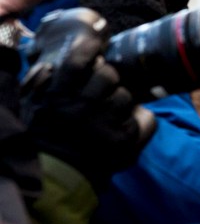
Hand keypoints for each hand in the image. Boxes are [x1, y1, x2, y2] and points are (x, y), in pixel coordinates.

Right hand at [20, 11, 155, 186]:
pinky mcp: (122, 141)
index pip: (76, 64)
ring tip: (106, 116)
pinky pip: (142, 118)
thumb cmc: (46, 139)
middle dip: (107, 80)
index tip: (96, 44)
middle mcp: (79, 110)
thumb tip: (54, 64)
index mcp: (56, 99)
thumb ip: (40, 84)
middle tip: (100, 92)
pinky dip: (135, 121)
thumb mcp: (33, 109)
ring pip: (125, 95)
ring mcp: (102, 125)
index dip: (88, 49)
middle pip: (108, 74)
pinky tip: (120, 129)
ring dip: (120, 102)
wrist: (57, 179)